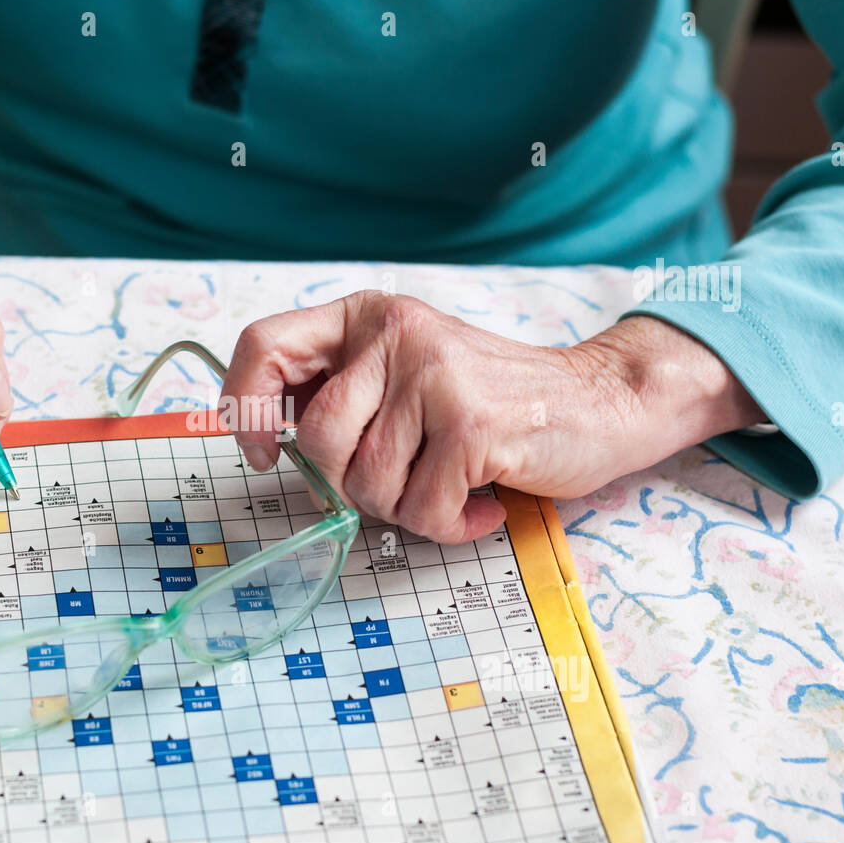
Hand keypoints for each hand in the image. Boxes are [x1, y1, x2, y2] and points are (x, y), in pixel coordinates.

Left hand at [221, 292, 762, 542]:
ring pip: (367, 485)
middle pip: (314, 439)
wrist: (600, 402)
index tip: (263, 456)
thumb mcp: (405, 378)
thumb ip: (342, 394)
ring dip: (408, 510)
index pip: (263, 347)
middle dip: (349, 486)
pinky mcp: (472, 423)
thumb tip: (265, 440)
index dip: (243, 408)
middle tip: (402, 482)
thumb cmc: (490, 403)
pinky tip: (482, 501)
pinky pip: (422, 509)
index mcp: (367, 317)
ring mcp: (434, 374)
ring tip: (450, 486)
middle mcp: (395, 333)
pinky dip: (450, 525)